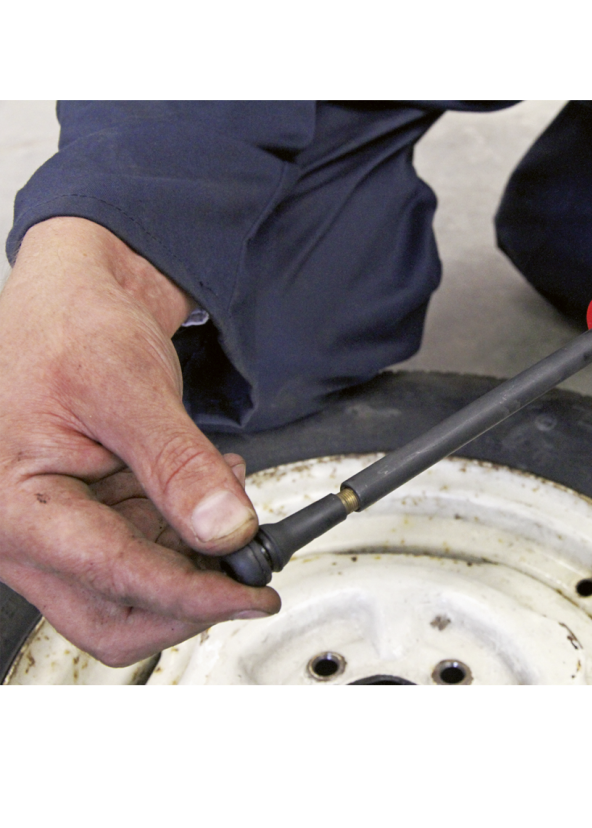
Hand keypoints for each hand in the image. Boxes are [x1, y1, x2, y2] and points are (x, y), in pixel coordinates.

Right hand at [0, 218, 279, 665]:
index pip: (114, 575)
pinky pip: (142, 548)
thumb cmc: (71, 325)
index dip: (193, 594)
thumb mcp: (129, 389)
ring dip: (192, 561)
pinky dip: (186, 534)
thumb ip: (180, 465)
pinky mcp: (90, 512)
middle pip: (111, 614)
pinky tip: (211, 493)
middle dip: (186, 604)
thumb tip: (225, 527)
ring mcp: (60, 525)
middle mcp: (26, 530)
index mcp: (13, 506)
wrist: (75, 295)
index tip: (251, 594)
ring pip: (132, 587)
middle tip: (247, 580)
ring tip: (231, 506)